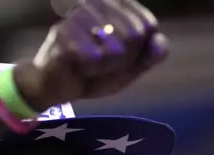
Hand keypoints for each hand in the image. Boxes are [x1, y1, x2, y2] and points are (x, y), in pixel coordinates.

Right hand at [14, 0, 167, 109]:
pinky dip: (91, 72)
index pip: (148, 26)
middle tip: (100, 63)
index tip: (117, 55)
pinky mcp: (64, 35)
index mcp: (113, 4)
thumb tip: (158, 40)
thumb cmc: (93, 73)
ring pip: (118, 49)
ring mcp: (78, 17)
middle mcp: (95, 3)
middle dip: (122, 60)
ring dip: (106, 67)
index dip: (137, 51)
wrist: (55, 88)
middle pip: (135, 35)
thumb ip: (149, 55)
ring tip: (88, 65)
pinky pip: (97, 59)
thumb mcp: (129, 68)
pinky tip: (77, 68)